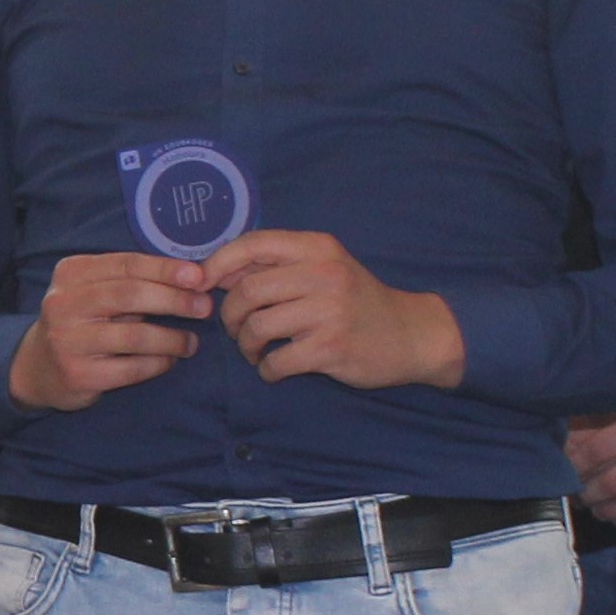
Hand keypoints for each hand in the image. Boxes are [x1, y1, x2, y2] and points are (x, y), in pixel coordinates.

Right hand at [6, 251, 211, 412]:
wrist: (38, 367)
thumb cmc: (81, 321)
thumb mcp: (95, 291)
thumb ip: (130, 282)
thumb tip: (191, 278)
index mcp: (72, 273)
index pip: (126, 264)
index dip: (165, 269)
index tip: (199, 276)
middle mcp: (64, 303)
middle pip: (130, 295)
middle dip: (174, 300)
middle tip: (204, 307)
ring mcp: (68, 341)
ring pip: (134, 336)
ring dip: (171, 338)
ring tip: (191, 342)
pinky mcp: (78, 375)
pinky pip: (131, 369)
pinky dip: (158, 364)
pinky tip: (169, 360)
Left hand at [204, 230, 462, 389]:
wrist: (412, 335)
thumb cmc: (358, 300)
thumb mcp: (325, 269)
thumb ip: (278, 266)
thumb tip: (219, 271)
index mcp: (317, 248)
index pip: (253, 244)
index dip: (218, 263)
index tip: (203, 283)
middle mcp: (323, 274)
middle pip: (247, 291)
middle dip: (231, 316)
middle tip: (239, 330)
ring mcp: (328, 312)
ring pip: (257, 327)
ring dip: (247, 346)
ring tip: (256, 351)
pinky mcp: (331, 348)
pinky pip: (276, 361)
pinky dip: (267, 370)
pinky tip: (276, 368)